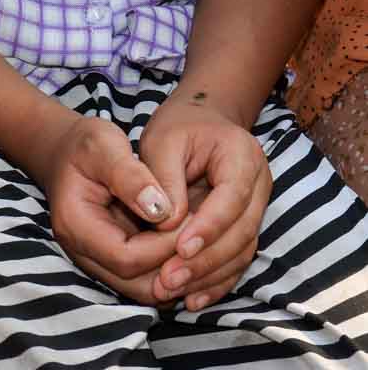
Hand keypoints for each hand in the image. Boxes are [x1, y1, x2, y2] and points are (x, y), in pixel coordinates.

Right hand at [37, 114, 181, 304]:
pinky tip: (185, 244)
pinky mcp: (110, 260)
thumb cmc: (84, 145)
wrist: (65, 150)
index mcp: (75, 225)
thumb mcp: (104, 146)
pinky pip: (145, 279)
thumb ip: (130, 175)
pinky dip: (169, 269)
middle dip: (174, 266)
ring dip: (175, 273)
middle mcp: (81, 251)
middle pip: (135, 283)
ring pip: (143, 289)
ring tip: (197, 242)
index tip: (191, 220)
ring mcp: (95, 260)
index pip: (126, 258)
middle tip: (200, 235)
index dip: (164, 247)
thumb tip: (161, 209)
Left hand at [138, 90, 270, 310]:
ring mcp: (257, 208)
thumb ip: (164, 178)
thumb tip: (165, 222)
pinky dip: (216, 281)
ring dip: (209, 276)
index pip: (232, 198)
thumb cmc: (177, 128)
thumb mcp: (162, 141)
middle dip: (206, 260)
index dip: (208, 226)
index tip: (179, 248)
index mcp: (242, 157)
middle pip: (242, 231)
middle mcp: (259, 185)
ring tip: (173, 293)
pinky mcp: (246, 226)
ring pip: (242, 251)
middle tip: (169, 279)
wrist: (200, 121)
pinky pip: (236, 259)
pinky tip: (192, 299)